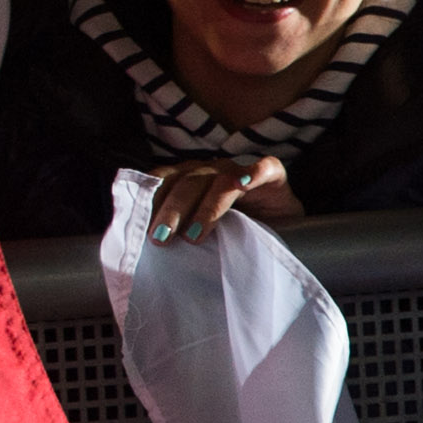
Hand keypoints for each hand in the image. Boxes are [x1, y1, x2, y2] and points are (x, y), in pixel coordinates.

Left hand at [146, 154, 302, 244]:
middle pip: (186, 183)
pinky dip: (254, 173)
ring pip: (219, 180)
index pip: (162, 181)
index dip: (150, 201)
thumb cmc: (234, 232)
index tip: (138, 229)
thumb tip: (146, 253)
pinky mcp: (272, 174)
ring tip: (194, 235)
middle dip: (171, 211)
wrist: (283, 227)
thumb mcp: (200, 234)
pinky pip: (263, 168)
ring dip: (206, 207)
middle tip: (160, 238)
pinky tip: (245, 184)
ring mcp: (241, 170)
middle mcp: (211, 170)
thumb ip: (177, 235)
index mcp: (188, 179)